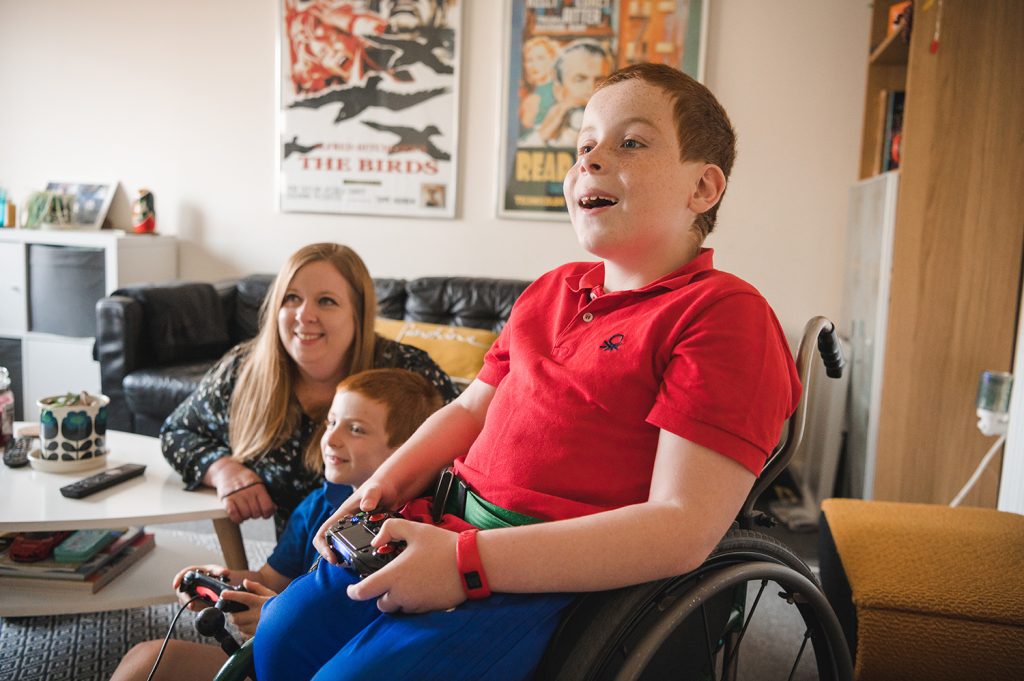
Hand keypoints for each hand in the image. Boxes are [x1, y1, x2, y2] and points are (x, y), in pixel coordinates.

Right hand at [172, 563, 229, 610]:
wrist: (222, 583)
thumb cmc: (215, 574)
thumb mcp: (218, 571)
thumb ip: (220, 571)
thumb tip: (224, 572)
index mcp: (193, 573)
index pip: (182, 575)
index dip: (177, 579)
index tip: (175, 585)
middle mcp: (189, 583)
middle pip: (181, 591)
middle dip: (186, 599)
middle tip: (192, 605)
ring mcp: (190, 593)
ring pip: (186, 601)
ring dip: (194, 604)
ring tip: (205, 605)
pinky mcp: (194, 601)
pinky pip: (193, 606)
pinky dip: (199, 607)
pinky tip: (206, 606)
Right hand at [206, 458, 275, 523]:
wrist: (228, 470)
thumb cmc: (245, 479)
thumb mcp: (259, 483)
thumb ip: (267, 495)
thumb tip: (274, 508)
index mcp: (258, 487)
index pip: (267, 507)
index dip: (268, 513)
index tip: (265, 514)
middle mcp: (248, 491)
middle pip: (256, 513)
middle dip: (256, 514)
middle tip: (253, 509)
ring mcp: (236, 495)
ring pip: (245, 515)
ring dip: (246, 516)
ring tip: (245, 510)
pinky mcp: (226, 499)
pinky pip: (233, 514)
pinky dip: (236, 518)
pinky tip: (238, 515)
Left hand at [224, 579, 276, 637]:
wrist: (291, 621)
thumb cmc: (280, 605)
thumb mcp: (270, 594)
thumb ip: (256, 587)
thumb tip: (245, 582)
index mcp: (260, 603)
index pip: (243, 597)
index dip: (232, 595)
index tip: (223, 594)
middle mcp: (258, 615)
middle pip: (236, 617)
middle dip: (233, 615)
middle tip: (235, 612)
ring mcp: (257, 627)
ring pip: (239, 627)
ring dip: (239, 623)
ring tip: (246, 619)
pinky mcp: (257, 636)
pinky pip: (244, 635)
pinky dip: (244, 631)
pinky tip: (250, 626)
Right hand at [313, 478, 399, 562]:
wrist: (392, 487)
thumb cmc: (381, 485)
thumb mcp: (376, 490)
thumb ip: (371, 496)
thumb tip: (365, 507)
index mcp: (342, 515)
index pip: (322, 533)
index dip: (322, 547)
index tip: (332, 557)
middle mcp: (346, 524)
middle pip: (331, 545)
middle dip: (334, 557)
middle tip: (346, 565)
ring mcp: (356, 530)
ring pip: (344, 549)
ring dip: (346, 559)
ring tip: (356, 566)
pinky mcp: (366, 534)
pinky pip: (359, 549)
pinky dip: (361, 556)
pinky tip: (370, 560)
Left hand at [346, 519, 464, 613]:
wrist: (471, 563)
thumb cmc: (442, 545)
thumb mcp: (414, 528)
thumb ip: (390, 529)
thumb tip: (377, 541)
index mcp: (393, 576)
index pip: (363, 592)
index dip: (353, 591)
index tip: (351, 588)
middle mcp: (402, 595)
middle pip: (381, 603)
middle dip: (381, 593)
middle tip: (389, 578)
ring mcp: (416, 604)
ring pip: (398, 607)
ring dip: (398, 598)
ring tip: (409, 579)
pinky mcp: (429, 609)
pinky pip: (414, 609)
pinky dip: (413, 600)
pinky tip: (423, 584)